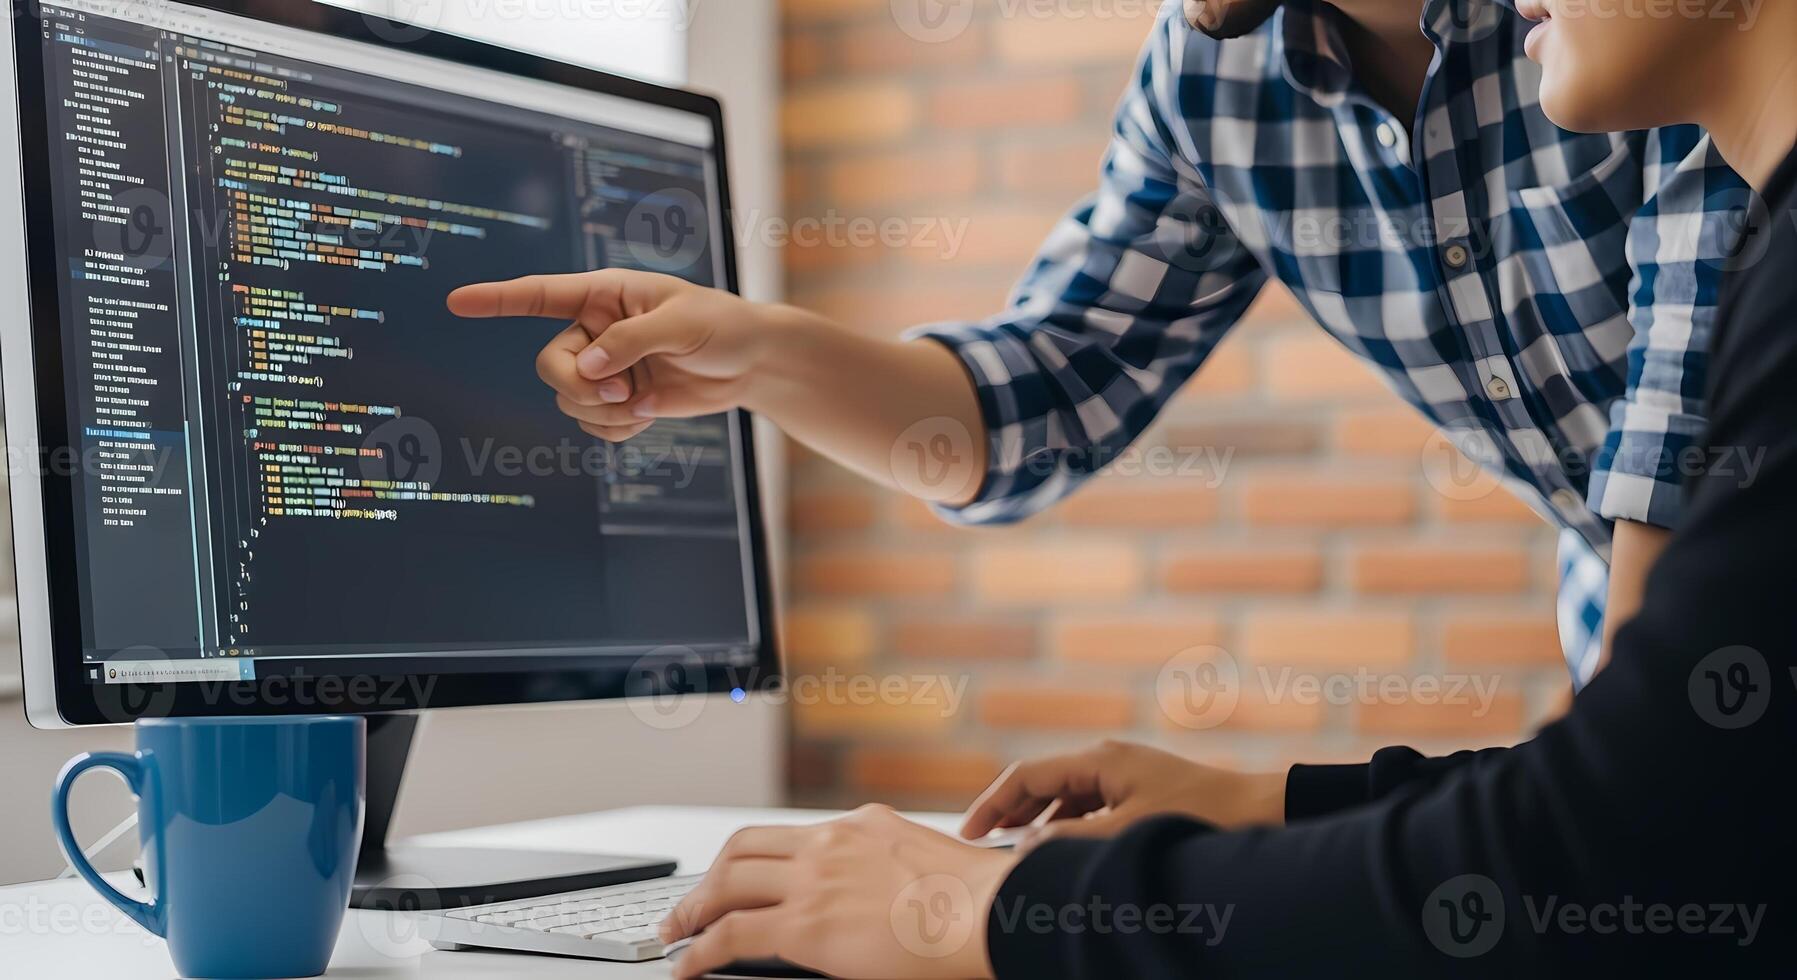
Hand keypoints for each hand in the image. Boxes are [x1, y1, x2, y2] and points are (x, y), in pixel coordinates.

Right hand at [446, 269, 800, 440]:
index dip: (497, 299)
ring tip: (646, 401)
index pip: (540, 296)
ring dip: (605, 412)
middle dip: (580, 388)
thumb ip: (631, 341)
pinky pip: (593, 424)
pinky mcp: (618, 399)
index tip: (457, 302)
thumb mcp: (682, 324)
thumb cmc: (722, 327)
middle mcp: (595, 330)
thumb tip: (589, 369)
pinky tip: (650, 415)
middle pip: (550, 366)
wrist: (751, 364)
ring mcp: (604, 367)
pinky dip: (618, 428)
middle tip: (621, 393)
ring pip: (569, 401)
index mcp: (604, 294)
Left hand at [660, 805, 1016, 979]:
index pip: (792, 836)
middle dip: (711, 876)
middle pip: (744, 847)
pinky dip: (699, 950)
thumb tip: (892, 898)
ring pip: (727, 882)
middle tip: (693, 903)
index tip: (742, 877)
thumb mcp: (932, 864)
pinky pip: (731, 934)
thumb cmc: (981, 901)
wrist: (991, 913)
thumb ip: (896, 871)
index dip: (756, 859)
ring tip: (677, 931)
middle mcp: (831, 842)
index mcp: (862, 824)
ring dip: (694, 908)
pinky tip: (688, 965)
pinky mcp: (806, 924)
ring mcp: (814, 880)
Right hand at [961, 740, 1284, 846]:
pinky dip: (1064, 822)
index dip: (993, 804)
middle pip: (1041, 781)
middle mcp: (1107, 757)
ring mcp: (1123, 771)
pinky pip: (1086, 802)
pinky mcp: (1138, 787)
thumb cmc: (1197, 817)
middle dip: (1009, 812)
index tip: (968, 834)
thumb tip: (1025, 846)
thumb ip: (1072, 837)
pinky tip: (1058, 846)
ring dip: (1036, 819)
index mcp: (1100, 759)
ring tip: (1012, 850)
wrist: (1257, 810)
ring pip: (1063, 794)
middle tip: (981, 844)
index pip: (1027, 775)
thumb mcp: (1127, 833)